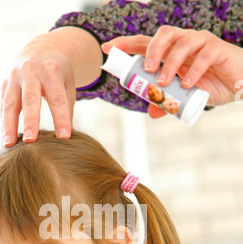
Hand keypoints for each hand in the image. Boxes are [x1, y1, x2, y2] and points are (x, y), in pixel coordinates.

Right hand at [1, 27, 102, 146]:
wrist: (40, 48)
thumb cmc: (58, 74)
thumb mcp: (67, 85)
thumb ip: (67, 110)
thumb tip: (69, 140)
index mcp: (51, 71)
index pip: (57, 98)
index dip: (61, 118)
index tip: (64, 137)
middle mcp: (31, 72)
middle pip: (30, 99)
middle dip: (30, 121)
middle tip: (30, 141)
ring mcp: (14, 77)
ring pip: (10, 103)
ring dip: (9, 125)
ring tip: (9, 145)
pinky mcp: (4, 84)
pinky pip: (3, 106)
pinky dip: (4, 123)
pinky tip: (6, 140)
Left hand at [102, 26, 242, 118]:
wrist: (238, 83)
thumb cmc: (209, 84)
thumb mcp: (185, 97)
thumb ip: (168, 103)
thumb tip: (151, 112)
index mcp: (171, 51)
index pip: (145, 43)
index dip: (126, 43)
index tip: (108, 49)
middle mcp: (184, 42)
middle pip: (162, 35)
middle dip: (149, 49)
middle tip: (145, 70)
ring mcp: (201, 43)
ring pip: (181, 43)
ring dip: (169, 63)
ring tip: (163, 82)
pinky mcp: (217, 49)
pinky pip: (203, 54)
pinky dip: (193, 70)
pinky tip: (186, 84)